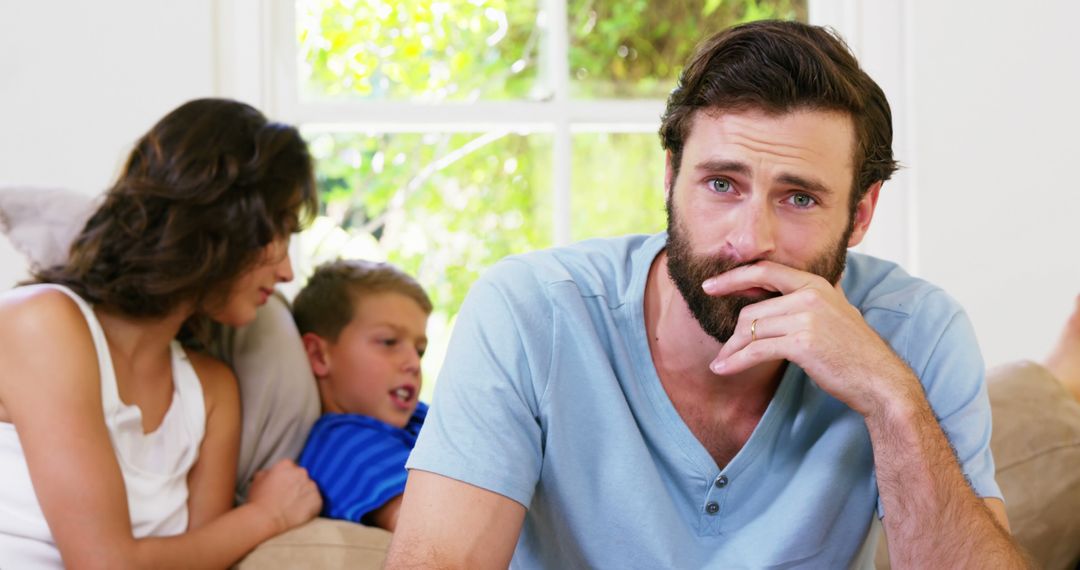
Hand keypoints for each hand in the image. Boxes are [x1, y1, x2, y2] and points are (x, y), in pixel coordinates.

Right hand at [247, 459, 321, 532]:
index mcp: (287, 465)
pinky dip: (310, 507)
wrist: (265, 518)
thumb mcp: (258, 479)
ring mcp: (311, 486)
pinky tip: (299, 512)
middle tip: (287, 497)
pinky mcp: (317, 500)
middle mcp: (301, 472)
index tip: (283, 486)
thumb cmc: (259, 501)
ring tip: (292, 506)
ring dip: (304, 495)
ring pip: (310, 489)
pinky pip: (316, 501)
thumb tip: (272, 473)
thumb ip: (268, 471)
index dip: (287, 478)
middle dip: (296, 485)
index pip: (291, 467)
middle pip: (302, 477)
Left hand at [703, 261, 917, 416]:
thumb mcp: (836, 312)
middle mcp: (810, 296)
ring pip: (751, 329)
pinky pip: (756, 349)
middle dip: (734, 333)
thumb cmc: (855, 352)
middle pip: (753, 309)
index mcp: (816, 284)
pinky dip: (735, 360)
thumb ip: (810, 299)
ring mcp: (806, 318)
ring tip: (722, 362)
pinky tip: (722, 368)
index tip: (710, 286)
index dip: (734, 278)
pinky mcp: (802, 343)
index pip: (765, 271)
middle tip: (724, 349)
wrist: (880, 380)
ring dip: (732, 350)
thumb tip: (784, 291)